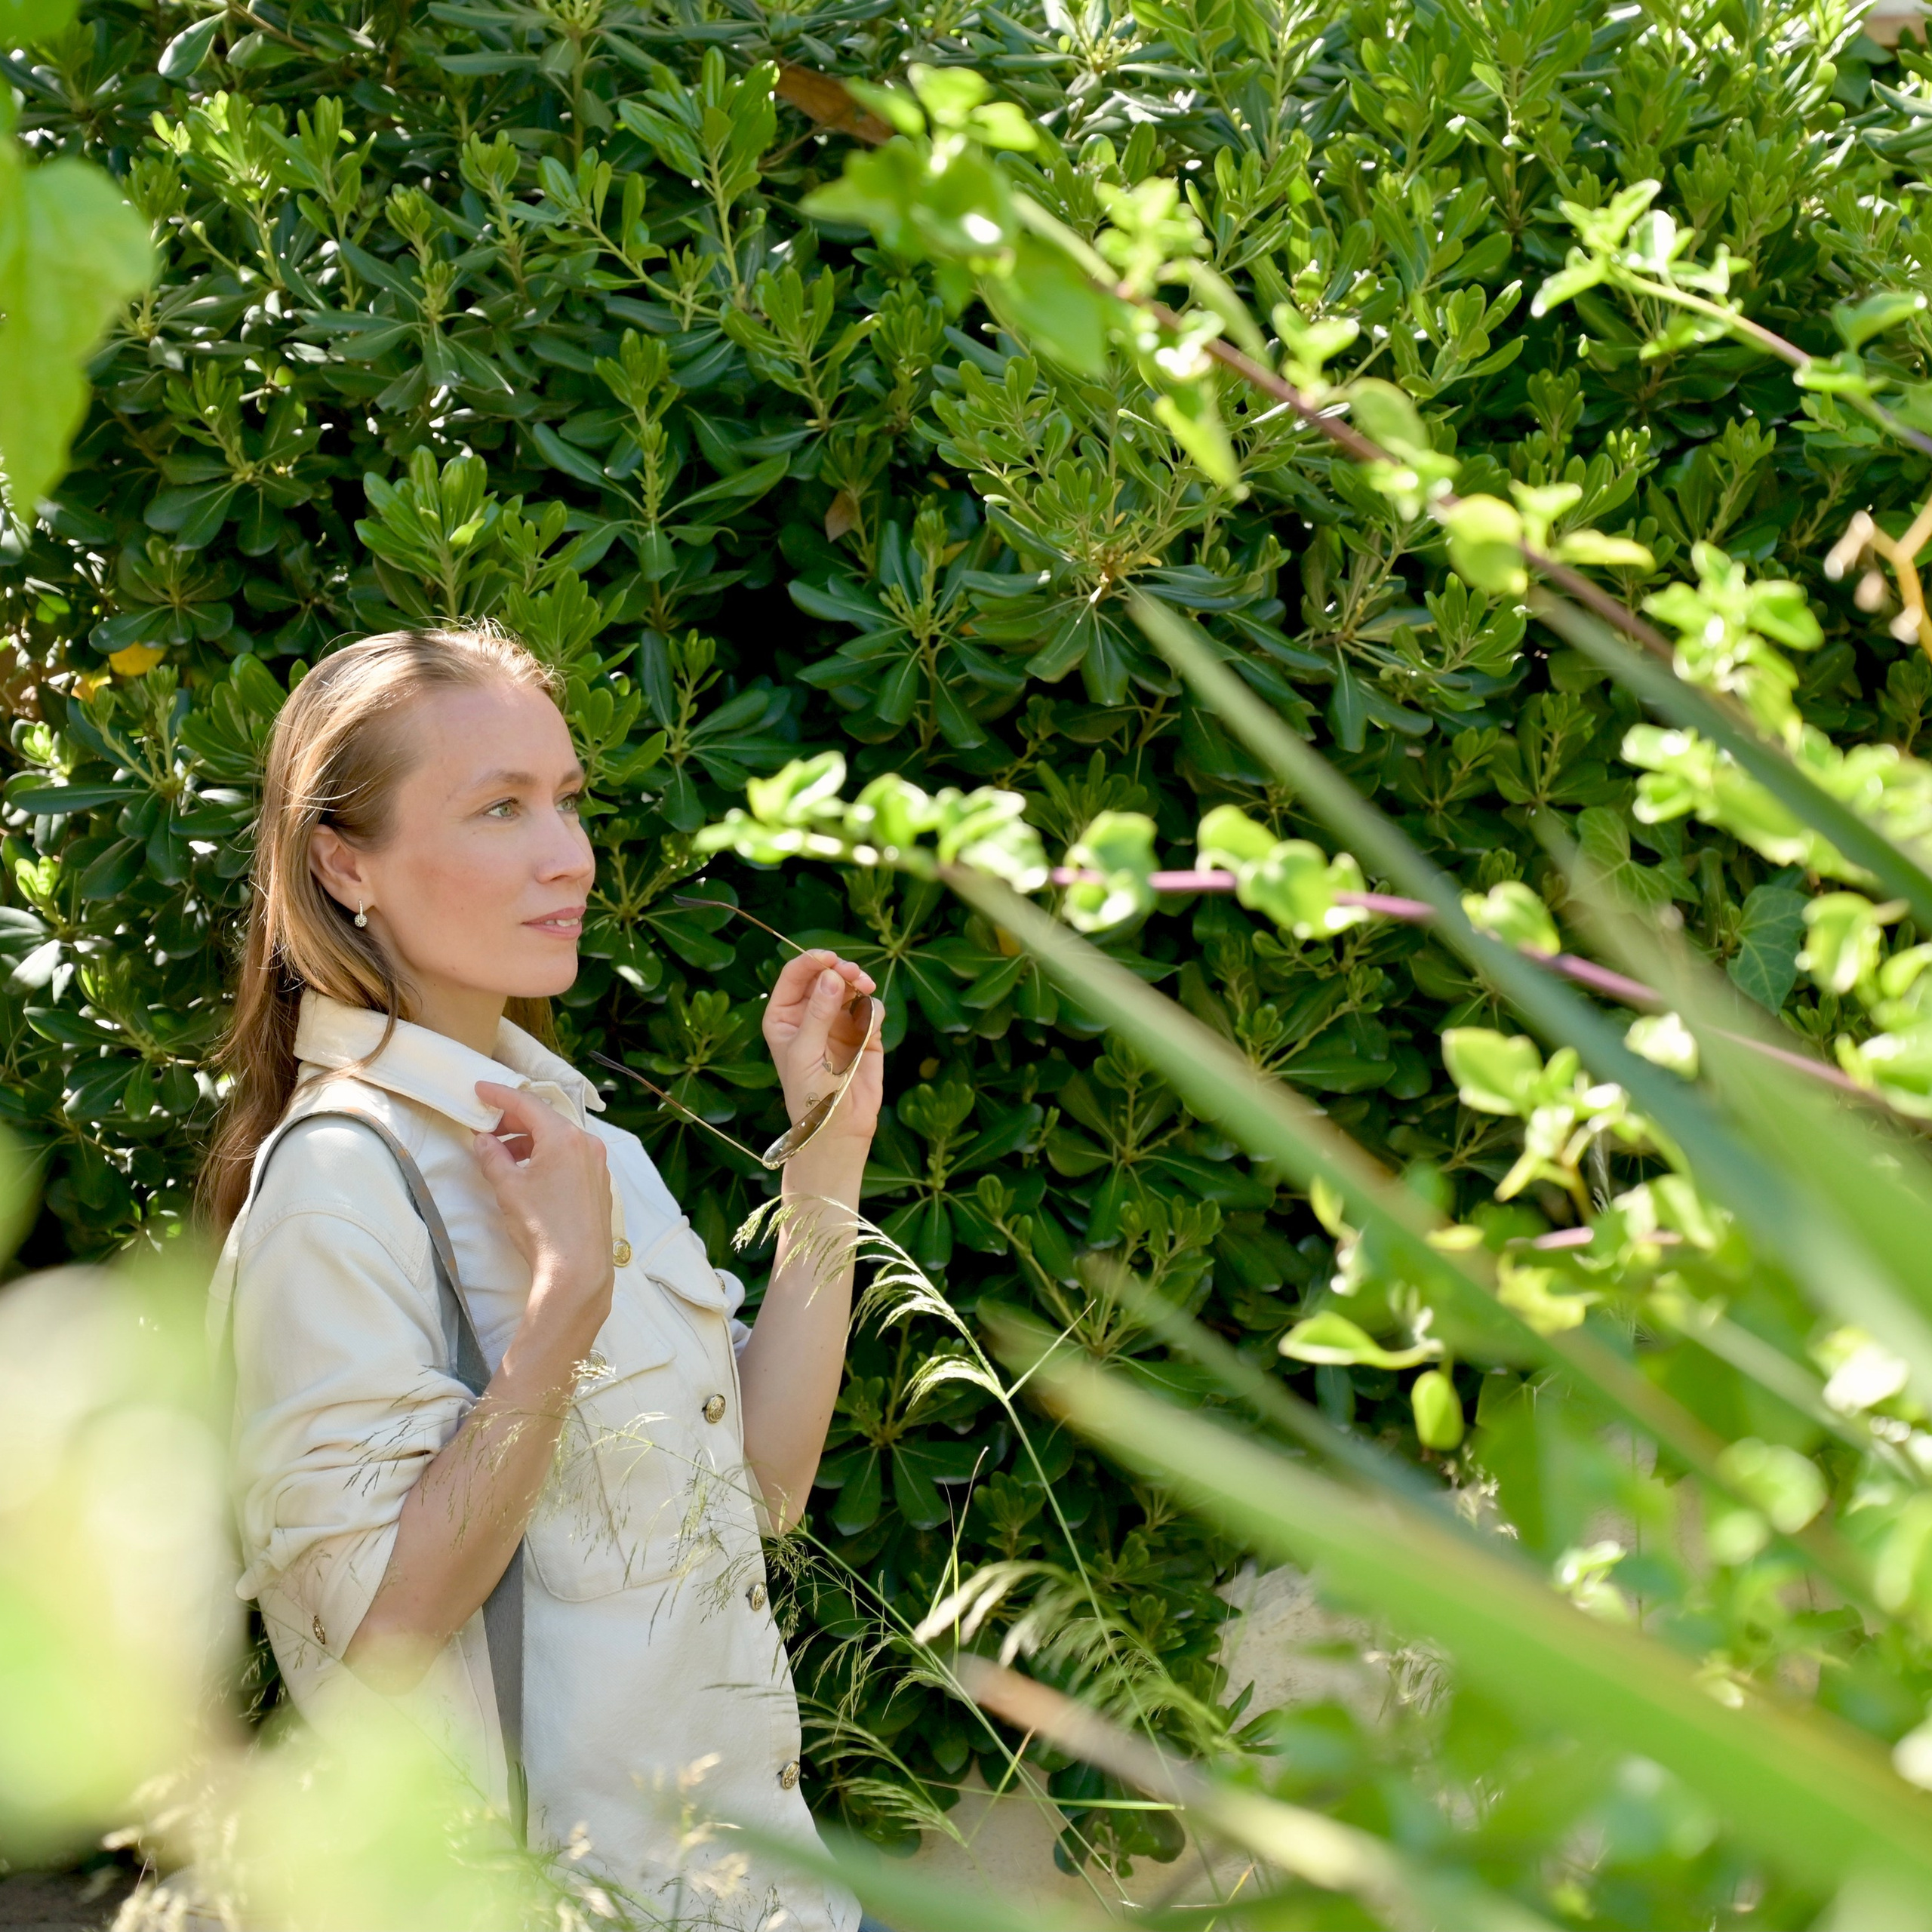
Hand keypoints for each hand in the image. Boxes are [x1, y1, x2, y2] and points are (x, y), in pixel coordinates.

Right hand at [472, 1082, 615, 1356]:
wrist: (577, 1270)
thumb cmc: (541, 1227)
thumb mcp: (508, 1188)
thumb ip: (492, 1157)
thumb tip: (484, 1141)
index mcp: (565, 1137)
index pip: (527, 1104)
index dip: (500, 1095)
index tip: (479, 1090)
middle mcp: (587, 1144)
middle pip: (545, 1119)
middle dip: (512, 1121)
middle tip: (485, 1129)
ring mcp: (597, 1164)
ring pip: (558, 1139)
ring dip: (528, 1141)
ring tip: (501, 1155)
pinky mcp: (599, 1183)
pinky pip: (570, 1157)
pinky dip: (545, 1156)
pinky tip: (526, 1172)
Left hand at [762, 949, 883, 1148]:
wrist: (839, 1127)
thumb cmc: (810, 1094)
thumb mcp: (806, 1052)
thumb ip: (818, 1012)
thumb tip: (831, 976)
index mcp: (784, 1016)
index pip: (794, 976)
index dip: (811, 961)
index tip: (830, 959)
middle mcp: (809, 1013)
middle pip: (824, 975)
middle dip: (840, 970)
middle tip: (854, 975)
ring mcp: (837, 1021)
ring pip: (849, 987)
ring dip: (859, 983)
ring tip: (866, 988)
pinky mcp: (863, 1032)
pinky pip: (870, 1008)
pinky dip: (872, 1010)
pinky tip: (870, 1025)